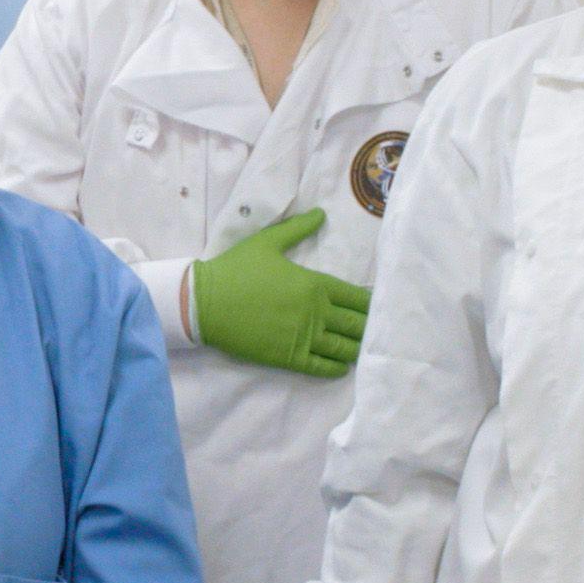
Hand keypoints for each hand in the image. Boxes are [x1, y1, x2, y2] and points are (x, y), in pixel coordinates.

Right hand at [191, 209, 370, 377]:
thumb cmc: (236, 269)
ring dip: (357, 350)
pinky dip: (336, 369)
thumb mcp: (267, 241)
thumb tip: (321, 213)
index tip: (378, 308)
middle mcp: (316, 312)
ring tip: (364, 351)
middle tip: (378, 332)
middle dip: (369, 329)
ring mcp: (303, 337)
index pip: (356, 298)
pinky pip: (322, 367)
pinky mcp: (288, 358)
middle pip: (356, 325)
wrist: (205, 302)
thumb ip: (298, 228)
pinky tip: (342, 367)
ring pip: (344, 349)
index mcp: (315, 284)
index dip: (370, 305)